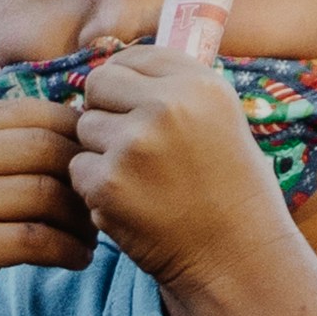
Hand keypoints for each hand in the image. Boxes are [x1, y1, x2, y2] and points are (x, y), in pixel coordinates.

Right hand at [0, 100, 88, 315]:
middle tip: (104, 201)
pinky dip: (70, 251)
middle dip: (86, 174)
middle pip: (46, 147)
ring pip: (48, 194)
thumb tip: (67, 129)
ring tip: (92, 237)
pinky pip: (39, 240)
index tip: (96, 162)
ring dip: (83, 218)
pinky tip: (77, 260)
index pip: (28, 111)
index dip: (75, 132)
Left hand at [68, 42, 288, 285]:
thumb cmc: (233, 192)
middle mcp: (167, 107)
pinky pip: (78, 170)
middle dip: (105, 110)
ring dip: (101, 152)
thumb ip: (175, 90)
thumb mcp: (222, 121)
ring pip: (84, 128)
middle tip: (129, 144)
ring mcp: (134, 145)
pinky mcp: (108, 184)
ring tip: (140, 180)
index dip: (127, 81)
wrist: (238, 259)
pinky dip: (96, 188)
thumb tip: (120, 68)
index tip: (133, 104)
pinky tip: (132, 204)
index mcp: (199, 85)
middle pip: (98, 84)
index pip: (134, 56)